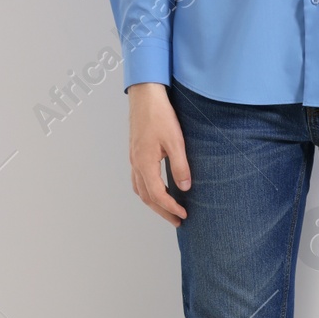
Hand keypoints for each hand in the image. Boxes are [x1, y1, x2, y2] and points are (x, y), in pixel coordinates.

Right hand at [127, 82, 189, 225]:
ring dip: (154, 203)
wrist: (145, 96)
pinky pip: (138, 180)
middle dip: (162, 211)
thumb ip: (180, 166)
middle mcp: (136, 164)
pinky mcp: (136, 153)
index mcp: (145, 163)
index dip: (170, 207)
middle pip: (147, 197)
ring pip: (140, 190)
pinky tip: (158, 191)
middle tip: (178, 221)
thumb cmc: (160, 115)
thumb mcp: (175, 141)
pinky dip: (148, 191)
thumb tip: (185, 187)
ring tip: (169, 211)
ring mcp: (134, 159)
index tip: (184, 215)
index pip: (157, 195)